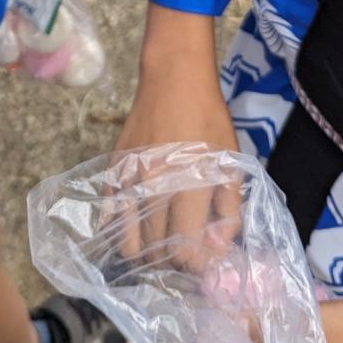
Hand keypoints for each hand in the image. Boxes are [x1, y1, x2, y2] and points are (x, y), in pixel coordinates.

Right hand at [112, 4, 240, 268]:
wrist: (173, 78)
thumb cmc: (208, 120)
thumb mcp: (232, 163)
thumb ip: (228, 211)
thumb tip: (216, 252)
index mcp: (187, 187)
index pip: (185, 252)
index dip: (197, 263)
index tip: (205, 258)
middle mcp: (153, 188)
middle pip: (157, 251)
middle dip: (174, 259)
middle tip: (187, 248)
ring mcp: (128, 180)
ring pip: (129, 242)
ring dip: (147, 252)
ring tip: (163, 242)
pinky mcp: (113, 171)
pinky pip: (110, 217)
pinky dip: (123, 231)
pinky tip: (139, 226)